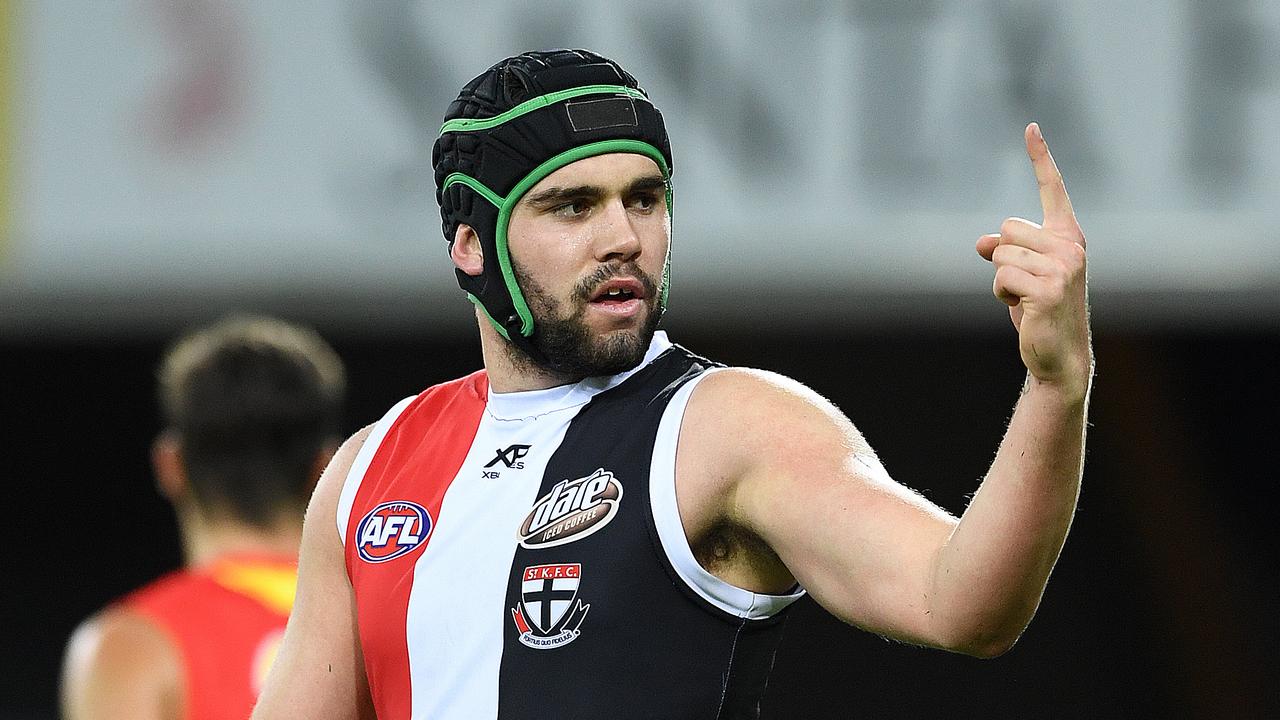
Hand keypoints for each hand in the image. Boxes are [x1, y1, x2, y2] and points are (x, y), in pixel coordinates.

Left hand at [977, 123, 1090, 396]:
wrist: (1059, 354)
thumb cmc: (1040, 312)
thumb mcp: (1019, 275)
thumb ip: (1004, 251)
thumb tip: (982, 242)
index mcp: (1068, 236)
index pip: (1052, 190)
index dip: (1040, 158)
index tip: (1030, 126)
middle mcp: (1071, 246)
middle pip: (1007, 229)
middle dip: (1003, 258)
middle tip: (1025, 287)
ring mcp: (1064, 267)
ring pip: (1000, 255)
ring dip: (1002, 281)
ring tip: (1025, 300)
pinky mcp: (1049, 288)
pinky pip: (1001, 277)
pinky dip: (1003, 295)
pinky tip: (1024, 310)